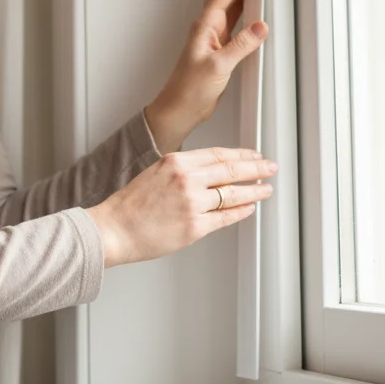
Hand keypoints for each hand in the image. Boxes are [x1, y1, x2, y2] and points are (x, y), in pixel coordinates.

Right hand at [85, 147, 277, 267]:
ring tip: (265, 190)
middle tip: (270, 168)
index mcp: (176, 162)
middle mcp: (187, 179)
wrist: (114, 229)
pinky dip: (241, 212)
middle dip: (256, 169)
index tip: (255, 156)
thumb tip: (214, 176)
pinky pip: (226, 217)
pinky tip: (249, 208)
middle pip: (231, 170)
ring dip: (254, 192)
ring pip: (234, 194)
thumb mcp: (156, 174)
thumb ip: (184, 171)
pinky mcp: (195, 227)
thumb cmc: (130, 206)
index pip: (218, 154)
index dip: (241, 155)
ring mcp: (192, 203)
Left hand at [146, 0, 266, 152]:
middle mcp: (208, 26)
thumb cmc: (188, 91)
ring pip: (231, 2)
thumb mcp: (218, 67)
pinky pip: (236, 21)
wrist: (178, 110)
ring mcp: (214, 36)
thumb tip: (260, 26)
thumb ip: (240, 46)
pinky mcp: (220, 49)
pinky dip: (246, 9)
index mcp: (205, 25)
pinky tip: (254, 7)